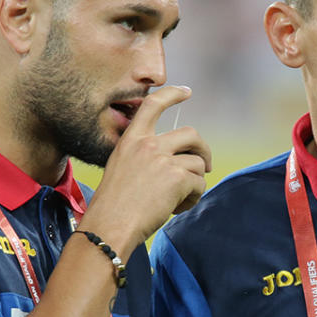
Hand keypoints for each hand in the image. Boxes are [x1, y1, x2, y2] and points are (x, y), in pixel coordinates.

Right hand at [81, 85, 212, 250]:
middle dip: (203, 150)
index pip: (153, 105)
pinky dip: (194, 197)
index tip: (186, 91)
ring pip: (197, 163)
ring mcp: (163, 159)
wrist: (110, 225)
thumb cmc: (112, 206)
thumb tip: (175, 161)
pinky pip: (199, 183)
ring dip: (195, 182)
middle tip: (206, 165)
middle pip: (191, 134)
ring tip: (182, 199)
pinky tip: (179, 207)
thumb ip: (144, 158)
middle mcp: (148, 144)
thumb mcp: (121, 169)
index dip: (172, 94)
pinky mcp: (177, 177)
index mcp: (131, 140)